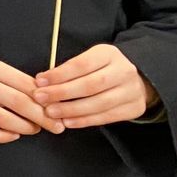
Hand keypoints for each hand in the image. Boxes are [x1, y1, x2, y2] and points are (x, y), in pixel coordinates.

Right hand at [0, 59, 51, 141]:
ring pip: (3, 120)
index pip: (26, 85)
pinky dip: (4, 137)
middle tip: (56, 126)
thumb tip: (49, 100)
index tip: (59, 111)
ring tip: (34, 130)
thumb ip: (18, 83)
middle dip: (42, 117)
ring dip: (25, 128)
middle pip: (18, 102)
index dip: (47, 100)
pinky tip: (13, 135)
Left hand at [33, 44, 155, 128]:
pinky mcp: (134, 108)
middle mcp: (124, 71)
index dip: (59, 74)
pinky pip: (107, 117)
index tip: (39, 82)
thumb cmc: (102, 69)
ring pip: (99, 103)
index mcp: (109, 54)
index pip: (82, 64)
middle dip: (62, 93)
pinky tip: (68, 122)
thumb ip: (70, 69)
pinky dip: (85, 120)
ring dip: (71, 110)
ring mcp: (132, 91)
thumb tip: (42, 82)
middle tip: (41, 98)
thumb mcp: (90, 60)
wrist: (137, 80)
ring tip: (51, 112)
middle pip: (91, 84)